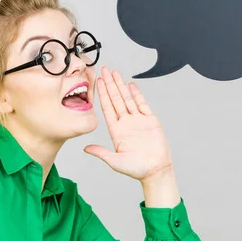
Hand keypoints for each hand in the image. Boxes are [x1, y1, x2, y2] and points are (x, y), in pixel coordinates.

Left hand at [84, 66, 173, 181]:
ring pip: (127, 99)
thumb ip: (101, 152)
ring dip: (121, 85)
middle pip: (116, 99)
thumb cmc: (136, 169)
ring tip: (115, 72)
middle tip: (104, 69)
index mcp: (116, 130)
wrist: (156, 171)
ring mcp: (138, 120)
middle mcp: (125, 123)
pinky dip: (137, 94)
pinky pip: (142, 104)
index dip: (102, 93)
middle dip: (110, 84)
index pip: (107, 107)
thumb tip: (85, 148)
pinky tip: (131, 84)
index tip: (97, 81)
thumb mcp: (115, 161)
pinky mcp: (150, 121)